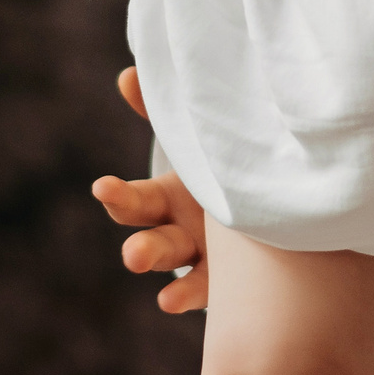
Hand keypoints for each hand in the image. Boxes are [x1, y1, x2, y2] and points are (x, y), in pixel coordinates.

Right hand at [92, 67, 209, 312]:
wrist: (271, 211)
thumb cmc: (224, 168)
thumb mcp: (196, 143)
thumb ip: (160, 111)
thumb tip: (129, 74)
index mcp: (167, 198)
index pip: (133, 201)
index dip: (117, 196)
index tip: (101, 188)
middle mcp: (178, 231)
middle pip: (149, 238)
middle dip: (139, 245)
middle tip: (133, 252)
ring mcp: (201, 258)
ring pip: (174, 264)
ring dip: (158, 267)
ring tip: (145, 267)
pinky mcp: (227, 279)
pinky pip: (203, 288)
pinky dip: (185, 294)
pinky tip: (170, 300)